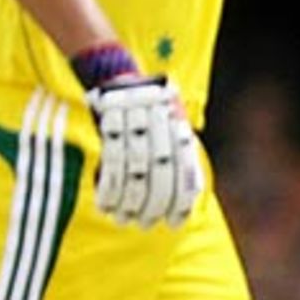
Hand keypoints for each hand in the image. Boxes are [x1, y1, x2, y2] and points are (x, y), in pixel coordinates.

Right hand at [85, 76, 202, 227]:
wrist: (116, 75)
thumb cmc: (149, 105)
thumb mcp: (173, 119)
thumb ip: (182, 151)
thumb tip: (193, 190)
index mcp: (178, 124)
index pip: (183, 171)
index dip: (179, 201)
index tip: (173, 223)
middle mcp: (159, 123)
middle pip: (159, 176)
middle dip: (152, 205)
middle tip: (145, 224)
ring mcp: (133, 122)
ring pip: (134, 173)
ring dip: (128, 203)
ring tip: (123, 219)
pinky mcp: (108, 123)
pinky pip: (109, 164)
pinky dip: (107, 188)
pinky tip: (105, 204)